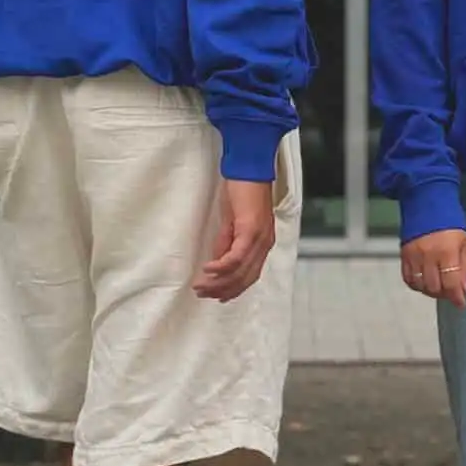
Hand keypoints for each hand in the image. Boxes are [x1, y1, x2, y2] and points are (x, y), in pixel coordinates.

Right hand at [194, 179, 275, 302]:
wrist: (249, 168)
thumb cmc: (243, 190)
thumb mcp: (233, 221)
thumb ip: (227, 242)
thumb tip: (218, 261)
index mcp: (263, 243)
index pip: (250, 275)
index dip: (234, 289)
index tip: (218, 297)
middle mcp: (265, 244)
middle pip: (245, 278)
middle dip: (223, 290)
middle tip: (203, 295)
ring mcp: (260, 239)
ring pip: (240, 271)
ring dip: (218, 282)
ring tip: (201, 287)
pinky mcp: (251, 231)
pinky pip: (236, 257)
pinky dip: (221, 267)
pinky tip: (208, 270)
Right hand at [401, 229, 465, 309]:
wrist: (426, 202)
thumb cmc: (449, 221)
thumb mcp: (464, 242)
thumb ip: (464, 267)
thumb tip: (464, 289)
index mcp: (447, 251)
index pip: (450, 283)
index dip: (456, 297)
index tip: (461, 303)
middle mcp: (428, 255)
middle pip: (434, 288)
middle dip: (444, 294)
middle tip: (450, 291)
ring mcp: (414, 255)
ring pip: (420, 286)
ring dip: (430, 291)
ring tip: (438, 285)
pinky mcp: (403, 254)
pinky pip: (408, 278)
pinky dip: (416, 285)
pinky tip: (425, 281)